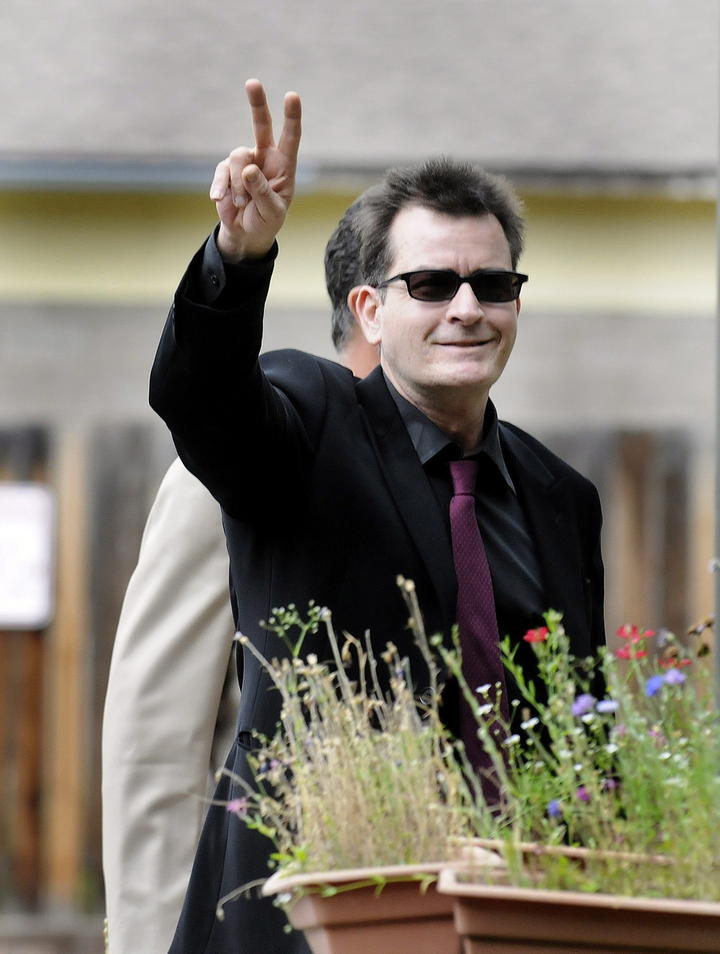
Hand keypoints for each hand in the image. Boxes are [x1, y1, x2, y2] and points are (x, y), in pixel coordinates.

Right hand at [210, 79, 301, 261]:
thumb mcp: (271, 212)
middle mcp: (265, 157)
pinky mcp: (226, 170)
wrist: (246, 233)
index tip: (292, 96)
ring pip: (237, 157)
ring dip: (238, 184)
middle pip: (261, 124)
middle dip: (257, 103)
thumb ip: (262, 192)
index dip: (291, 117)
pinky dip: (221, 188)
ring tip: (240, 204)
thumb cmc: (266, 221)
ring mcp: (244, 162)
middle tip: (252, 83)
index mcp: (284, 166)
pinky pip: (221, 172)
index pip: (290, 138)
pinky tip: (220, 201)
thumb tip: (249, 169)